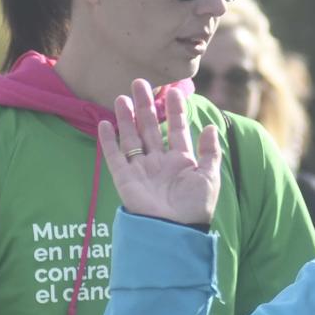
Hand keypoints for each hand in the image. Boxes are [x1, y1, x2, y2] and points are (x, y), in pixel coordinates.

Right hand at [98, 80, 221, 226]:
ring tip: (122, 97)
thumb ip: (210, 152)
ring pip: (131, 138)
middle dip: (145, 106)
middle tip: (140, 82)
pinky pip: (114, 157)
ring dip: (126, 118)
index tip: (175, 90)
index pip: (177, 129)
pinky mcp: (125, 179)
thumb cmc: (195, 208)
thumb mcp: (209, 177)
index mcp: (181, 161)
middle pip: (150, 128)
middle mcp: (159, 162)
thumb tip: (210, 127)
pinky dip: (108, 141)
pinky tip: (104, 124)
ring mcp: (141, 170)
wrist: (174, 231)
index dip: (176, 110)